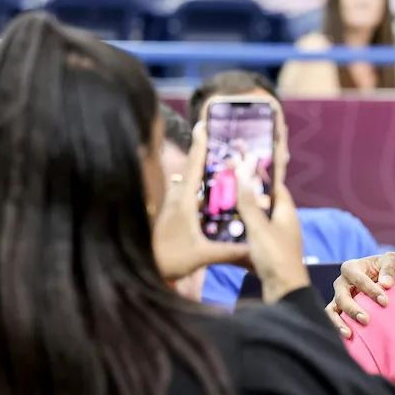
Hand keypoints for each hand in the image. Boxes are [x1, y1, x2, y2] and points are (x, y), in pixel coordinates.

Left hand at [152, 124, 251, 279]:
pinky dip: (201, 192)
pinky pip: (189, 197)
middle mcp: (177, 198)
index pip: (193, 167)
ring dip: (206, 175)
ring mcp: (172, 206)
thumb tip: (254, 250)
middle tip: (226, 145)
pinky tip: (214, 199)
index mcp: (183, 200)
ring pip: (191, 184)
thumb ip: (228, 252)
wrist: (139, 270)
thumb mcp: (201, 255)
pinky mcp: (172, 216)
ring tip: (226, 169)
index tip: (202, 124)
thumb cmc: (168, 258)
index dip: (199, 145)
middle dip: (207, 156)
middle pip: (193, 171)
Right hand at [235, 155, 308, 301]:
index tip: (246, 163)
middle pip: (266, 203)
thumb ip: (248, 202)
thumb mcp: (259, 227)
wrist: (283, 293)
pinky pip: (253, 239)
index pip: (277, 186)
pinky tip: (225, 233)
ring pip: (258, 221)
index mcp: (286, 213)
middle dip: (249, 194)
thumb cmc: (275, 257)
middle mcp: (284, 224)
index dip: (263, 174)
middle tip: (227, 184)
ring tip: (221, 205)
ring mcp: (277, 240)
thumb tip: (242, 171)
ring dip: (243, 214)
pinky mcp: (268, 255)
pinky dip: (242, 233)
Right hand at [325, 252, 394, 337]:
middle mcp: (341, 283)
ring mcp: (338, 297)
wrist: (384, 276)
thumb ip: (389, 269)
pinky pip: (333, 319)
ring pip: (332, 310)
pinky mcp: (339, 310)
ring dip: (339, 322)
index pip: (359, 279)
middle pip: (341, 296)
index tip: (385, 302)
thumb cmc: (387, 267)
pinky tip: (347, 338)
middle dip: (352, 309)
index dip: (371, 290)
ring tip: (349, 334)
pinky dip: (337, 328)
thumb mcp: (391, 260)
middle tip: (366, 320)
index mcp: (351, 268)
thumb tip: (386, 284)